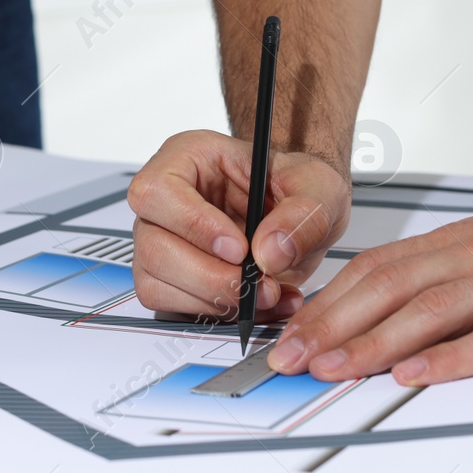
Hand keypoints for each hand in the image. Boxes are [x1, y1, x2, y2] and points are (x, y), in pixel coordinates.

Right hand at [128, 129, 350, 322]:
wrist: (301, 215)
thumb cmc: (296, 185)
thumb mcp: (319, 186)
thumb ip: (302, 214)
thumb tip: (269, 251)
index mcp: (187, 157)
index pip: (158, 190)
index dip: (193, 224)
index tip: (239, 249)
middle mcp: (164, 200)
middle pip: (153, 246)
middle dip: (210, 277)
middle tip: (259, 283)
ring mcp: (160, 241)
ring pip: (156, 283)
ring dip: (216, 300)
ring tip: (267, 292)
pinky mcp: (170, 279)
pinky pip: (173, 307)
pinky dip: (219, 315)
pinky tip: (257, 303)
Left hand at [267, 201, 472, 385]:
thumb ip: (451, 275)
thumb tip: (383, 312)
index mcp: (468, 239)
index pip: (381, 267)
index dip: (331, 301)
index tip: (294, 333)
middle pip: (394, 285)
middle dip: (336, 323)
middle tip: (295, 358)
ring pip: (434, 308)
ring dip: (376, 342)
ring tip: (336, 368)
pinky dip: (452, 357)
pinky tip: (416, 375)